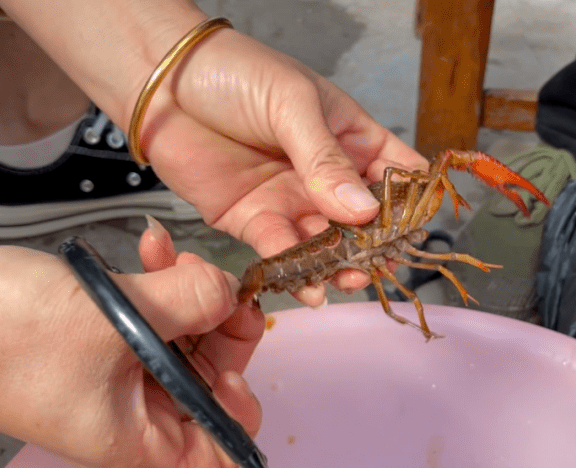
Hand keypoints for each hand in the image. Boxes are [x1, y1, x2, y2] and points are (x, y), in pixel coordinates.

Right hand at [0, 227, 264, 467]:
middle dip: (217, 330)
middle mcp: (125, 419)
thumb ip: (192, 302)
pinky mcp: (88, 345)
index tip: (234, 355)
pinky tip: (149, 248)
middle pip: (204, 386)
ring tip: (174, 255)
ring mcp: (105, 380)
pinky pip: (143, 321)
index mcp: (135, 441)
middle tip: (217, 284)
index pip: (216, 455)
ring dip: (187, 297)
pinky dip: (154, 287)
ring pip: (176, 344)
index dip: (237, 409)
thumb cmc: (3, 336)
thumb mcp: (119, 316)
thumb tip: (230, 292)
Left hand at [138, 24, 428, 303]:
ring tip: (345, 279)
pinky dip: (295, 270)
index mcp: (348, 137)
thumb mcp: (291, 106)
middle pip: (362, 220)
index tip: (412, 228)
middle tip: (376, 264)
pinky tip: (310, 285)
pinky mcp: (253, 220)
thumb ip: (325, 160)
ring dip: (337, 264)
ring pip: (325, 242)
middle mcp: (324, 174)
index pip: (395, 173)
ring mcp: (290, 199)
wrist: (163, 84)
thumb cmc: (235, 74)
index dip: (408, 201)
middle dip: (372, 245)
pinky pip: (281, 251)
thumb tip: (364, 210)